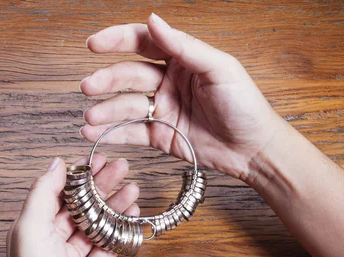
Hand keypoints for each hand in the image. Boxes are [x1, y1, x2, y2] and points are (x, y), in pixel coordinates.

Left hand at [4, 156, 138, 256]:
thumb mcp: (31, 232)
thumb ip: (42, 194)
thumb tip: (54, 164)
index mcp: (30, 232)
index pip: (55, 193)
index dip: (77, 175)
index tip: (97, 160)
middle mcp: (49, 245)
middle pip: (79, 207)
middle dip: (101, 186)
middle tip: (122, 168)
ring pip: (96, 226)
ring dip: (113, 206)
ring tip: (133, 189)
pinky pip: (108, 248)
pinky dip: (121, 232)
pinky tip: (131, 217)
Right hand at [80, 13, 289, 181]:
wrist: (254, 149)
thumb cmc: (245, 105)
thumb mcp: (219, 69)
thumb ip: (185, 46)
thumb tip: (153, 20)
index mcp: (183, 60)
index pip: (143, 42)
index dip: (116, 40)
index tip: (95, 44)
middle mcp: (169, 82)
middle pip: (129, 75)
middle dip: (107, 80)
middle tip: (89, 86)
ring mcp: (164, 109)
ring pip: (127, 105)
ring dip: (106, 110)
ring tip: (90, 117)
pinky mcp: (161, 136)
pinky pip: (132, 132)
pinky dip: (111, 133)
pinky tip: (92, 134)